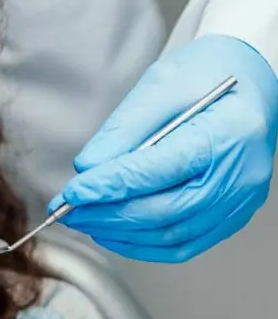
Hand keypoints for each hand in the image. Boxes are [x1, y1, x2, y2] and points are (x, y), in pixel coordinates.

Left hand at [50, 35, 277, 262]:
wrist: (250, 79)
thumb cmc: (208, 74)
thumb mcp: (160, 85)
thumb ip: (123, 130)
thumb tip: (89, 168)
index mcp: (225, 135)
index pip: (157, 171)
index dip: (108, 186)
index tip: (73, 192)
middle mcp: (239, 175)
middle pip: (163, 211)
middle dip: (107, 214)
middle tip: (68, 210)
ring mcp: (238, 200)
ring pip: (170, 234)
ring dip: (119, 233)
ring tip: (85, 219)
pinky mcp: (231, 214)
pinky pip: (183, 244)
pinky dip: (143, 244)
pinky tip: (114, 232)